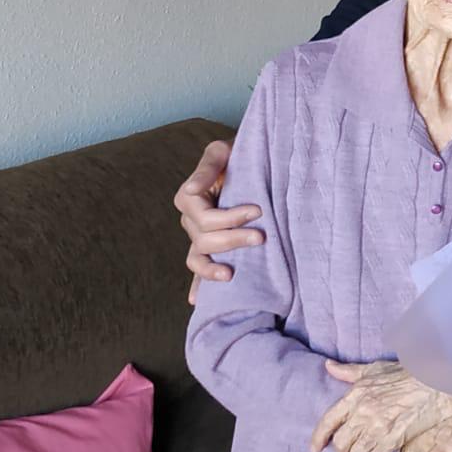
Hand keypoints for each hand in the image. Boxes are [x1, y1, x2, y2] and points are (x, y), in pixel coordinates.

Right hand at [175, 139, 262, 303]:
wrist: (249, 159)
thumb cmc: (237, 151)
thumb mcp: (221, 151)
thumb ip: (208, 167)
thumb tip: (191, 190)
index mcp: (189, 197)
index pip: (206, 219)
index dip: (231, 218)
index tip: (258, 211)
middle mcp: (190, 219)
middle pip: (205, 240)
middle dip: (233, 240)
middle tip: (262, 237)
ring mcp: (197, 235)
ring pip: (198, 258)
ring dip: (212, 269)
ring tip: (232, 274)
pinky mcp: (209, 245)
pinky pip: (198, 267)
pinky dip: (197, 284)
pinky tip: (197, 300)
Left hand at [309, 360, 451, 451]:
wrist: (436, 384)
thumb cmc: (406, 375)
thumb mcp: (375, 369)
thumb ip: (349, 371)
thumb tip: (328, 366)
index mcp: (356, 394)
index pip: (328, 421)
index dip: (318, 438)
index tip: (315, 449)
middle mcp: (363, 412)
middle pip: (340, 444)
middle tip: (351, 451)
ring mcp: (378, 427)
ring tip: (370, 450)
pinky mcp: (393, 439)